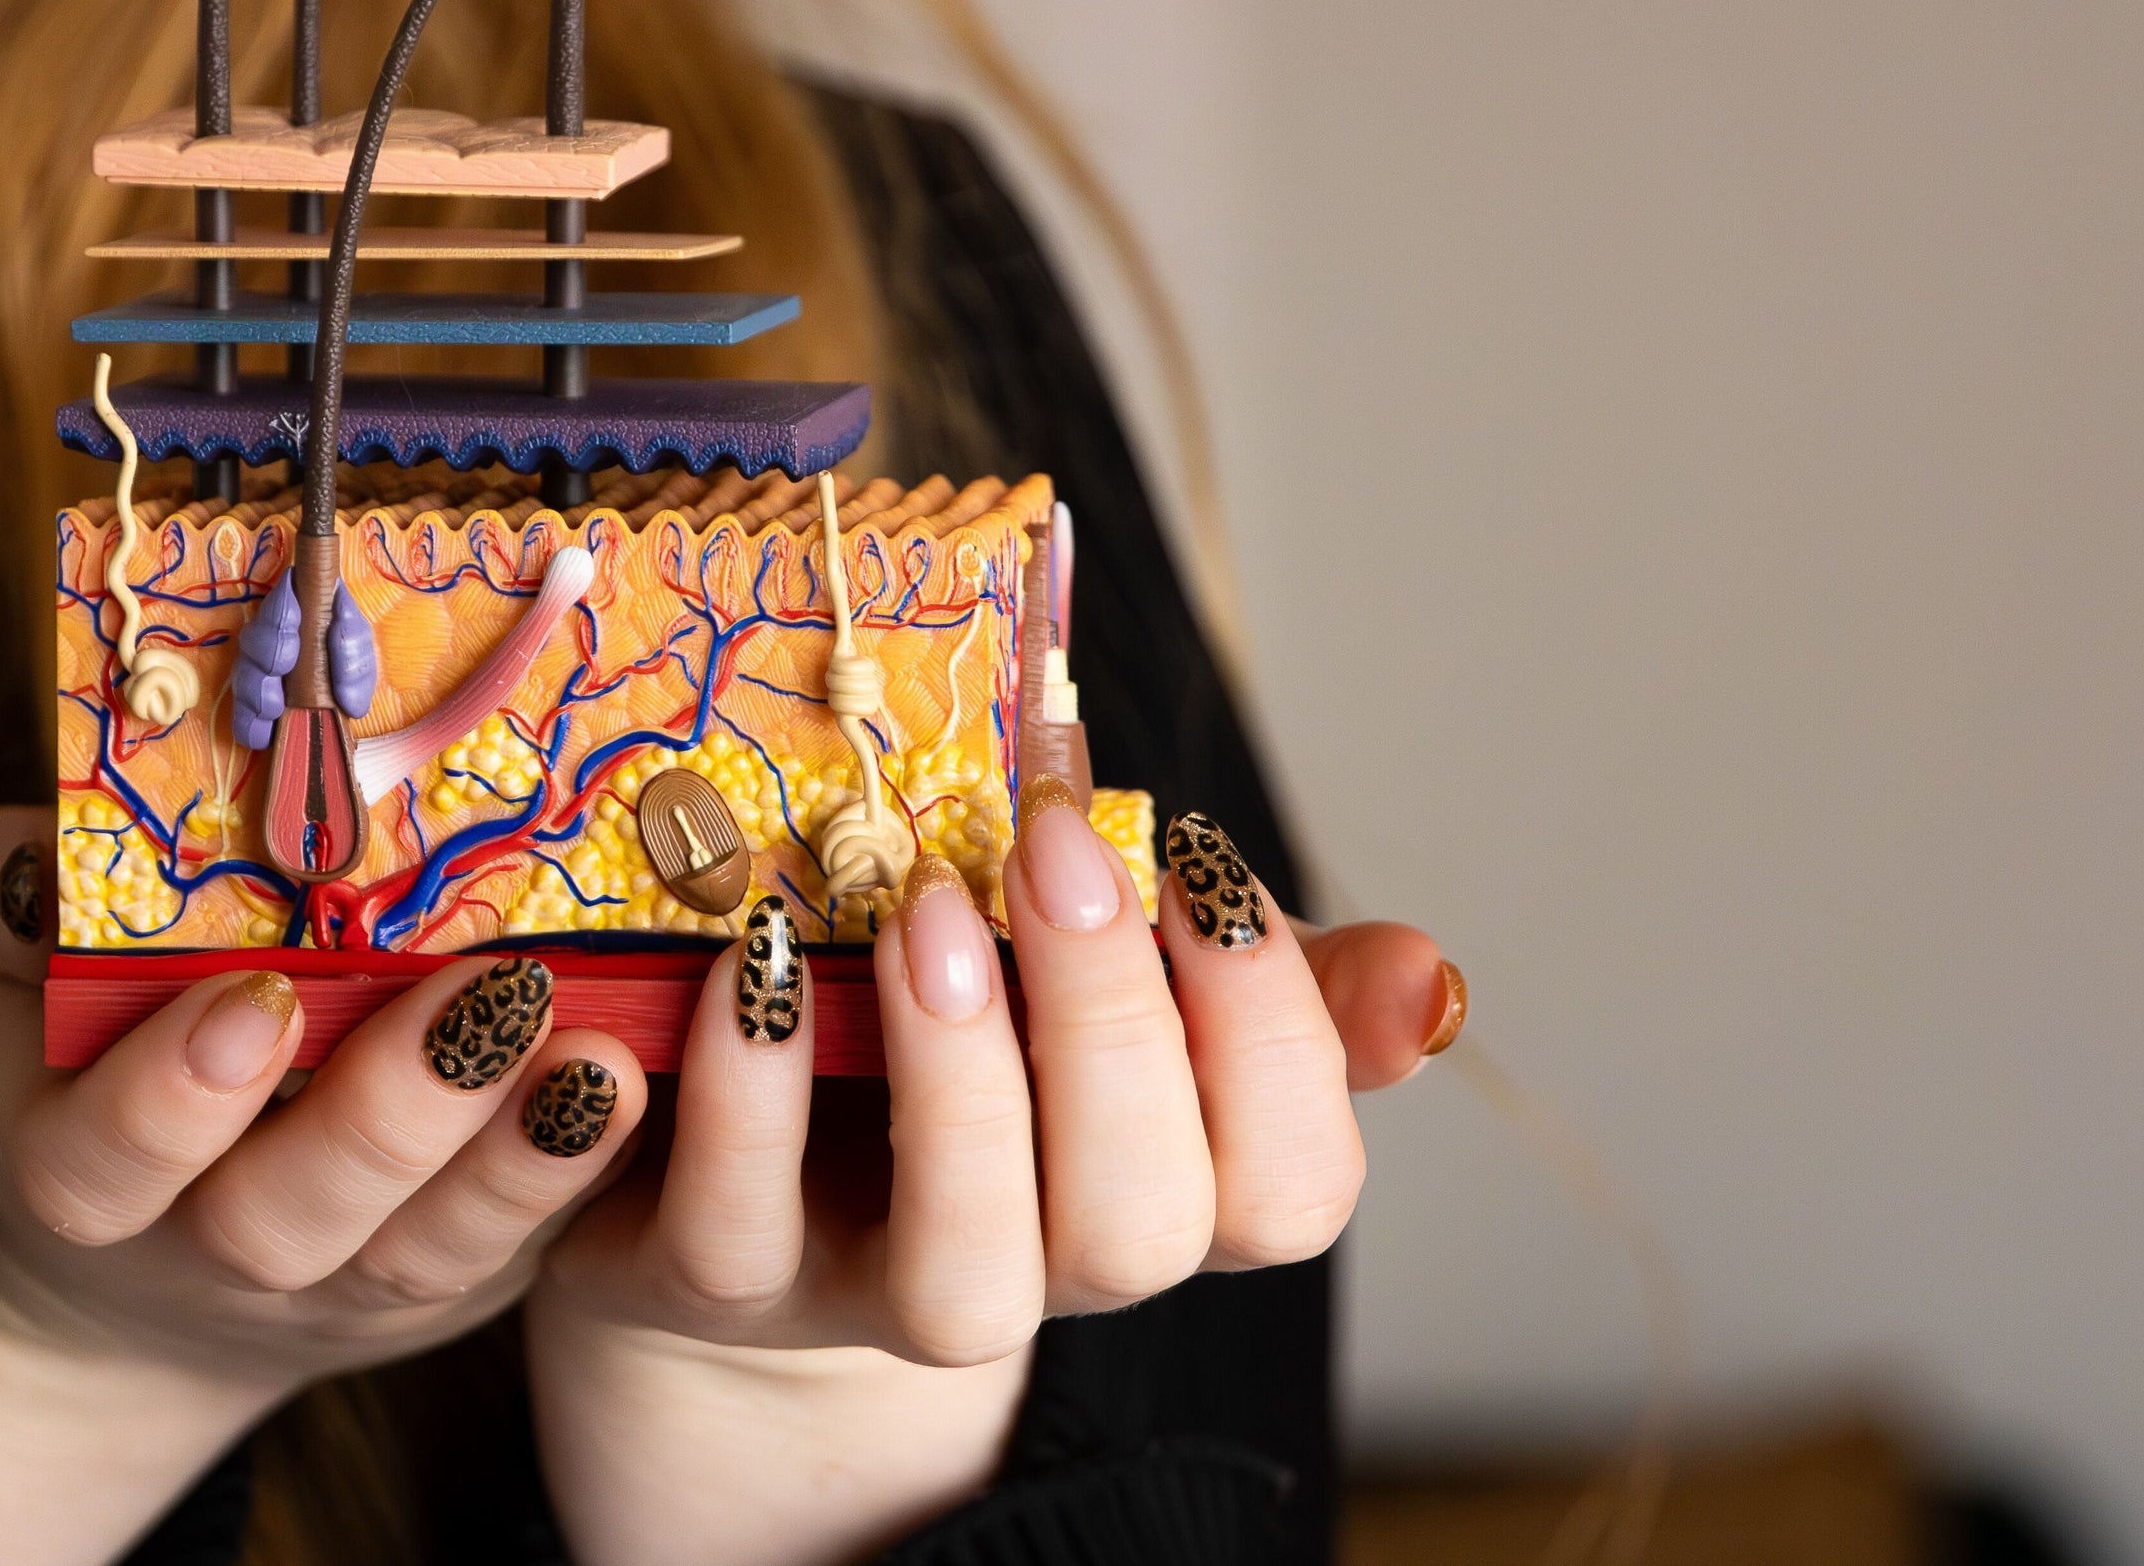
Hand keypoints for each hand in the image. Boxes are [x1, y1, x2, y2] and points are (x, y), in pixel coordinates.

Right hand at [0, 806, 655, 1565]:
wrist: (129, 1238)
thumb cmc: (48, 1037)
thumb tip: (56, 857)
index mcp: (74, 1173)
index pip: (101, 1169)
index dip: (172, 1101)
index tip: (253, 1001)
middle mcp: (206, 1253)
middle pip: (287, 1225)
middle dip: (389, 1118)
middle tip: (485, 1000)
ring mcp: (339, 1281)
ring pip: (428, 1253)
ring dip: (522, 1160)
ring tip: (603, 1054)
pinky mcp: (449, 1276)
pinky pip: (522, 1248)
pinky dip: (588, 1172)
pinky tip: (649, 1077)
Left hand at [525, 805, 1462, 1565]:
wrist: (735, 1178)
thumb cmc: (967, 1043)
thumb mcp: (1120, 989)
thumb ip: (1267, 976)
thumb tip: (1434, 979)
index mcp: (1162, 1196)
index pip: (1292, 1188)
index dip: (1272, 1036)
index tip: (1199, 859)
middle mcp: (1039, 1271)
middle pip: (1137, 1228)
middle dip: (1112, 1025)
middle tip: (1050, 849)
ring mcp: (872, 1294)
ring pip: (961, 1278)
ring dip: (956, 1085)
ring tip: (918, 912)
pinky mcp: (709, 1282)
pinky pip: (721, 1240)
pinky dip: (724, 1103)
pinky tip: (714, 981)